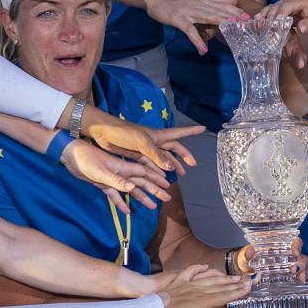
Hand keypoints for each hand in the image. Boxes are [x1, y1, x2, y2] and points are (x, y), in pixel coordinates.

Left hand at [63, 141, 168, 209]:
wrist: (70, 155)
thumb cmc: (85, 160)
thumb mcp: (100, 172)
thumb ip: (117, 181)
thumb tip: (134, 188)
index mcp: (123, 168)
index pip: (144, 174)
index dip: (156, 180)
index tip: (168, 185)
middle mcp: (121, 173)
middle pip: (141, 183)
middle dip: (155, 190)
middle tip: (166, 198)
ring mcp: (112, 179)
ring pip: (130, 191)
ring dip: (142, 198)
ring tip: (152, 207)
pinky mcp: (102, 184)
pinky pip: (114, 195)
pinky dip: (121, 203)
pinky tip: (127, 211)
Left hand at [80, 113, 199, 174]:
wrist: (103, 133)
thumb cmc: (124, 133)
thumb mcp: (142, 143)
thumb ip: (156, 156)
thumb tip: (171, 168)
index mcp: (158, 136)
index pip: (179, 134)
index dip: (191, 131)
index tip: (203, 129)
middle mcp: (154, 142)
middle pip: (173, 149)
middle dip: (183, 156)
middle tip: (192, 166)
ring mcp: (145, 149)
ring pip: (163, 159)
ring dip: (171, 166)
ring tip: (178, 175)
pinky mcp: (136, 156)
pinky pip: (151, 165)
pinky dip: (157, 172)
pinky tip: (160, 178)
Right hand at [145, 0, 244, 54]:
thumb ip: (215, 1)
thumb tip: (233, 0)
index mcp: (204, 1)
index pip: (223, 5)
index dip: (236, 11)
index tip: (250, 17)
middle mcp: (199, 5)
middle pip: (219, 11)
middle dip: (233, 16)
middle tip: (247, 22)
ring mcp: (189, 12)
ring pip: (207, 17)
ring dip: (220, 23)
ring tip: (231, 30)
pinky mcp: (179, 20)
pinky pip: (190, 31)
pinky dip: (197, 40)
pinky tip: (203, 49)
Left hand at [156, 264, 249, 307]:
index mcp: (201, 302)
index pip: (224, 296)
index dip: (237, 292)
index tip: (249, 287)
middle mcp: (197, 291)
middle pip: (219, 286)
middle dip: (235, 284)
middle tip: (248, 280)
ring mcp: (187, 284)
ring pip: (209, 279)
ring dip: (222, 277)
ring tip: (234, 276)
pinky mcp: (178, 281)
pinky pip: (191, 271)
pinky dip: (199, 268)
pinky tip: (206, 266)